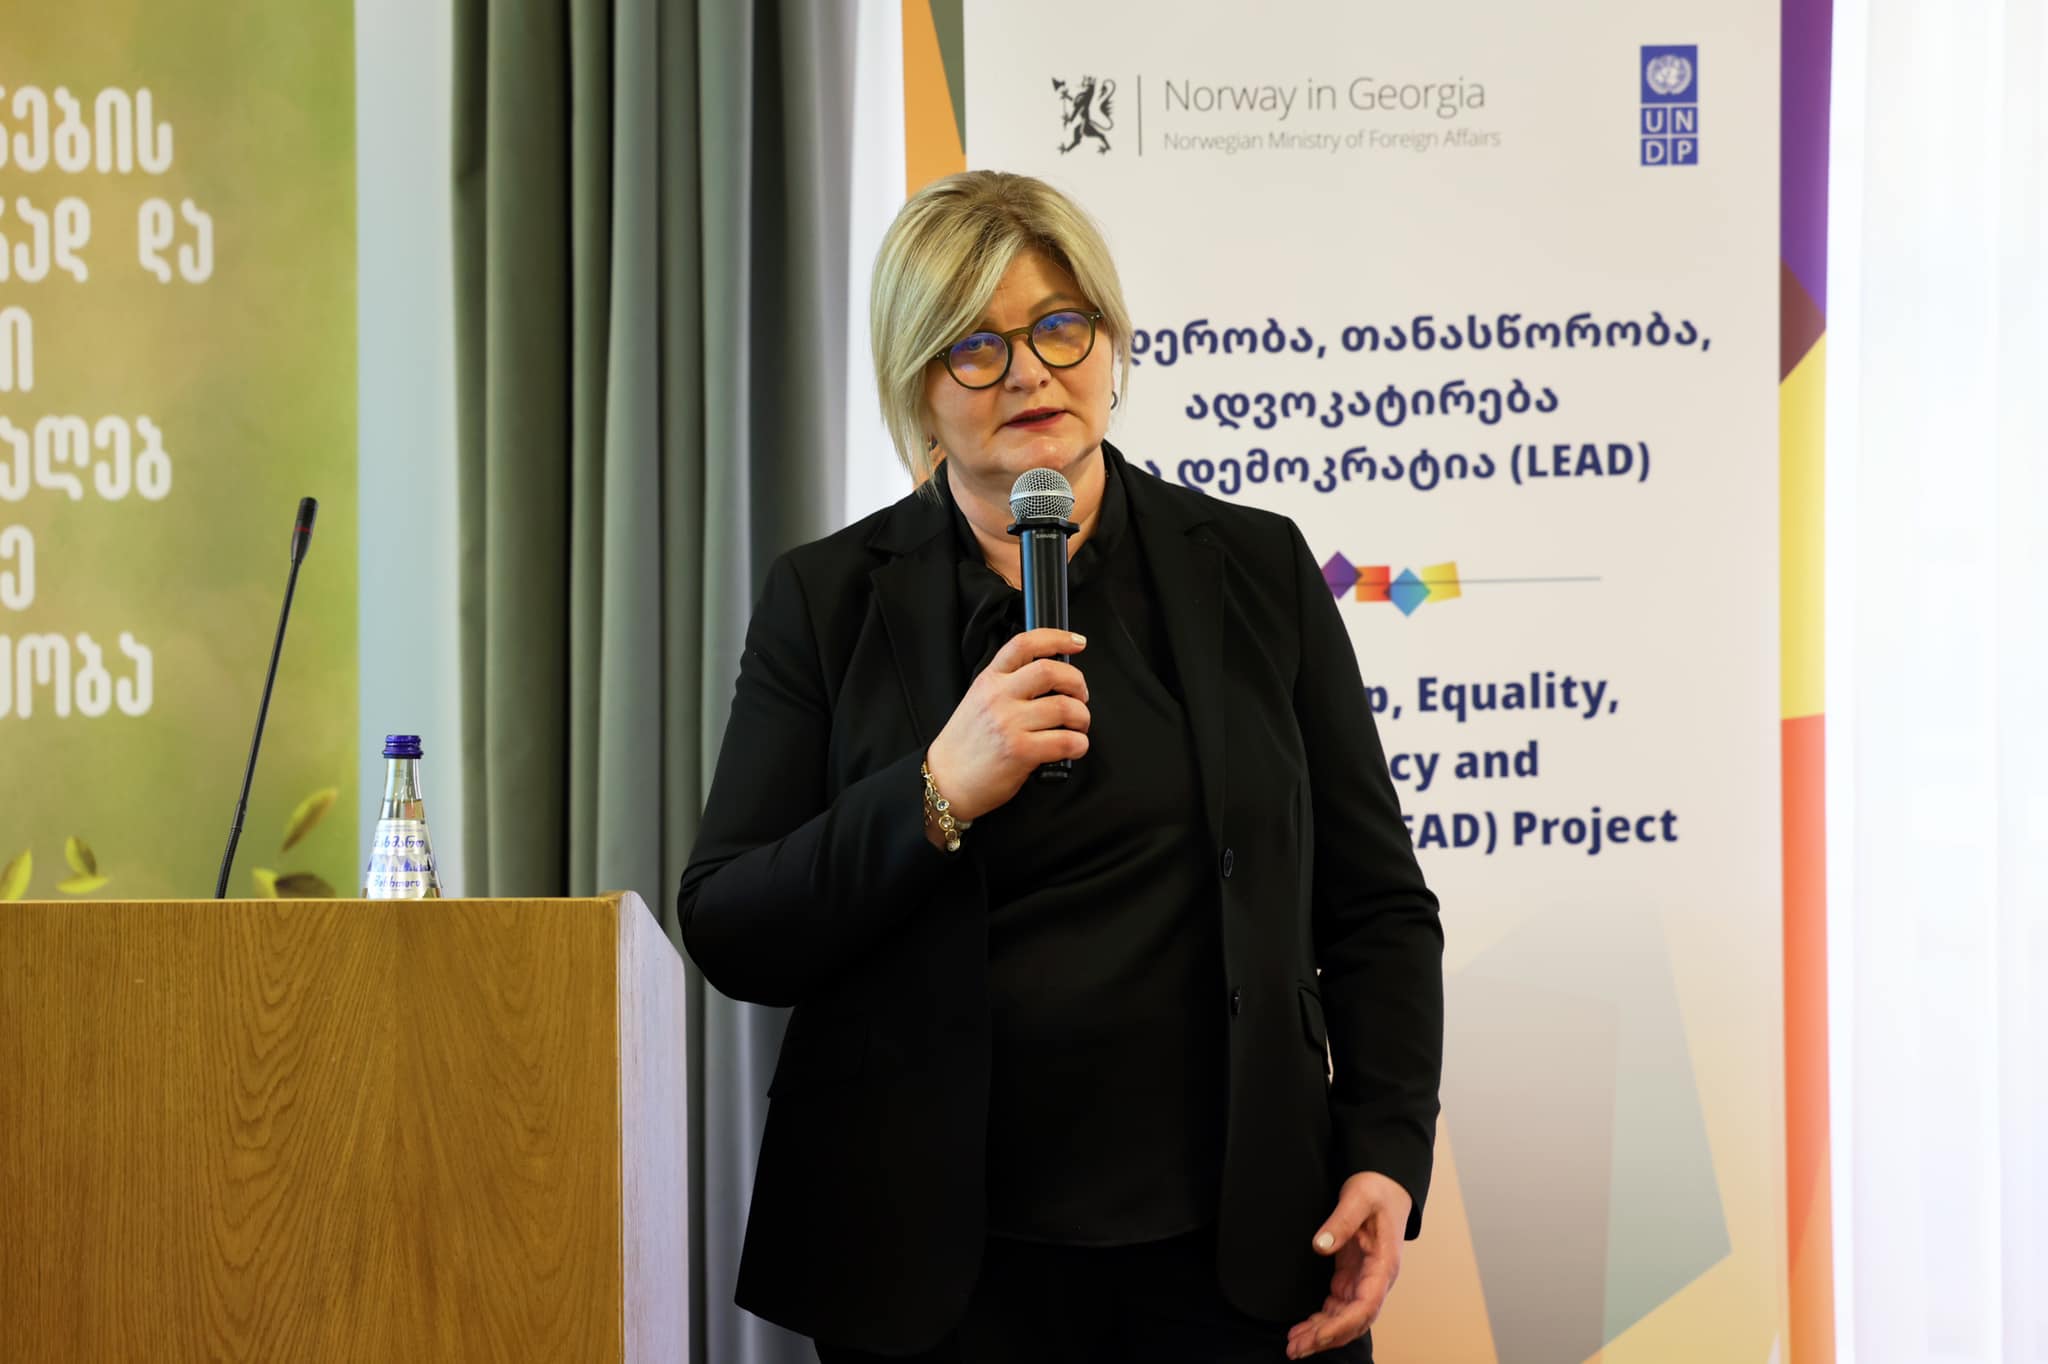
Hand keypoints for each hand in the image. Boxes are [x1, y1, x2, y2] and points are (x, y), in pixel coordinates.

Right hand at [925, 628, 1089, 824]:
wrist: (946, 780)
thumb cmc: (966, 744)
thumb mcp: (978, 700)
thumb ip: (1008, 685)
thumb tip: (1051, 678)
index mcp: (989, 680)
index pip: (1024, 644)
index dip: (1056, 638)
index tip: (1076, 642)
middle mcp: (998, 697)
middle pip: (1050, 671)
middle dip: (1077, 683)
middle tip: (1080, 696)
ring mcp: (1009, 724)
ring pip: (1065, 707)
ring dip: (1082, 718)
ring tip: (1078, 727)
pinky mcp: (1020, 751)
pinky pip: (1066, 741)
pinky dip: (1079, 745)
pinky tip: (1074, 747)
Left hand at [1286, 1171, 1411, 1358]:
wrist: (1385, 1185)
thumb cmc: (1376, 1190)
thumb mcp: (1359, 1197)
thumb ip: (1341, 1220)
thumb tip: (1320, 1245)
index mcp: (1384, 1265)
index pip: (1366, 1305)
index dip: (1342, 1325)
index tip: (1318, 1336)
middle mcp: (1376, 1280)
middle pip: (1354, 1321)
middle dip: (1327, 1338)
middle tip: (1296, 1349)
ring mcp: (1363, 1281)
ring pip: (1344, 1319)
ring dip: (1321, 1334)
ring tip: (1293, 1345)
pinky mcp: (1351, 1278)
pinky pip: (1337, 1308)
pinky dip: (1321, 1321)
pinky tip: (1302, 1330)